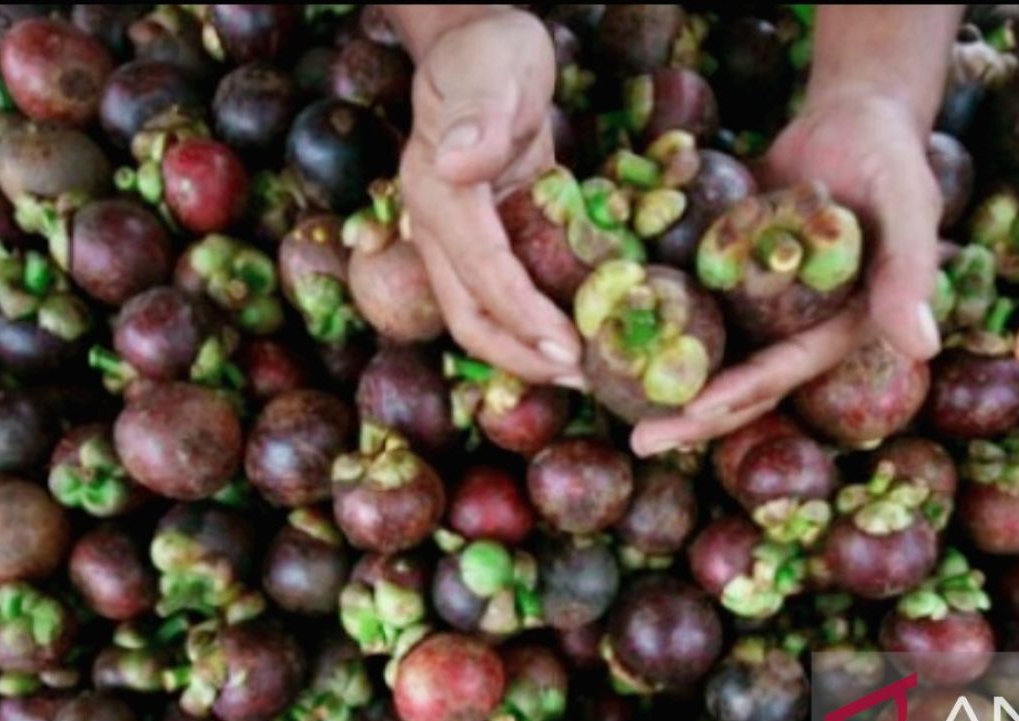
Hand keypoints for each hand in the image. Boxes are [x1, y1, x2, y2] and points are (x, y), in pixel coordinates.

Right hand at [399, 9, 584, 387]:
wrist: (473, 45)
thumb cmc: (487, 53)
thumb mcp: (492, 72)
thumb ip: (478, 119)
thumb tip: (458, 166)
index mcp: (438, 193)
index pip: (482, 273)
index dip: (523, 317)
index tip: (567, 351)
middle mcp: (438, 226)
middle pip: (469, 316)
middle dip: (521, 356)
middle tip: (579, 377)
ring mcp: (457, 237)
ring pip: (481, 314)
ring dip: (527, 349)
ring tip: (580, 369)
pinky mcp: (484, 237)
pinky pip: (502, 293)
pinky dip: (534, 320)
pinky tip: (575, 330)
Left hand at [632, 89, 943, 455]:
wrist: (852, 117)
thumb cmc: (890, 158)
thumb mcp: (907, 205)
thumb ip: (910, 273)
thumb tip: (923, 348)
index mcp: (839, 329)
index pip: (782, 372)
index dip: (738, 394)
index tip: (691, 412)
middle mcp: (795, 328)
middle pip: (737, 382)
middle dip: (690, 416)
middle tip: (639, 440)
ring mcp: (757, 306)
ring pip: (706, 354)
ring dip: (661, 381)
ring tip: (605, 400)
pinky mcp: (727, 276)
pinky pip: (690, 306)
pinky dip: (654, 321)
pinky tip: (602, 333)